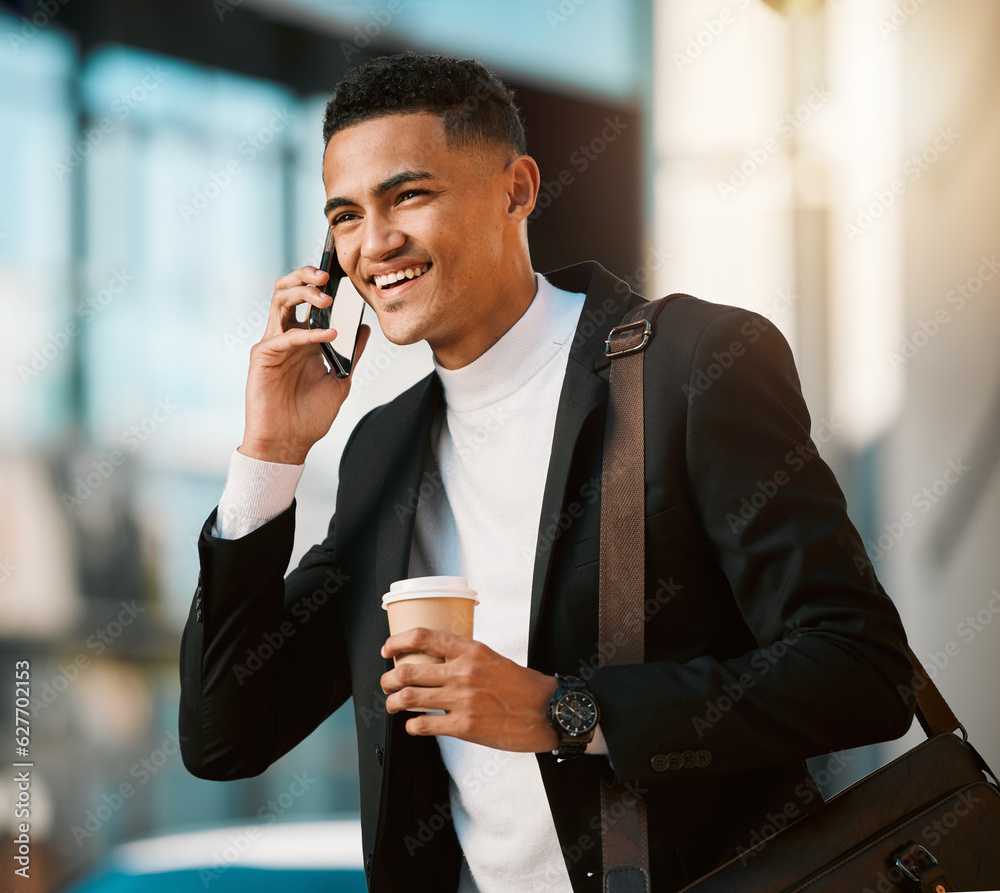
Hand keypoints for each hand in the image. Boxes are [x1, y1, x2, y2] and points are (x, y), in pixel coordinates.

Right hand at [240, 265, 370, 463]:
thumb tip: (365, 329)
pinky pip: (284, 336)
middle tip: (327, 275)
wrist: (288, 442)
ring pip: (279, 301)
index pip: (307, 300)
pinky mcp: (262, 357)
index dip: (320, 284)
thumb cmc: (309, 415)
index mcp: (303, 339)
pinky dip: (307, 333)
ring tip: (326, 298)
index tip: (342, 275)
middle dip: (305, 276)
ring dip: (302, 293)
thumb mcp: (340, 380)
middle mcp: (286, 336)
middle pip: (287, 291)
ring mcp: (272, 344)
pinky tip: (329, 335)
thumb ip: (351, 354)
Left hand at [380, 628, 558, 752]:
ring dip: (393, 702)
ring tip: (392, 705)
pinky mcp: (465, 727)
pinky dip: (412, 726)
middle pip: (408, 670)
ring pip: (410, 698)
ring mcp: (462, 700)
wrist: (548, 712)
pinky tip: (413, 725)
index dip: (397, 642)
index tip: (388, 649)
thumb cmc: (524, 686)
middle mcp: (463, 672)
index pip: (423, 637)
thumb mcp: (493, 659)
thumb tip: (438, 662)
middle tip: (387, 684)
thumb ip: (466, 658)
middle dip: (388, 679)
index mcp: (471, 650)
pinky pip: (424, 725)